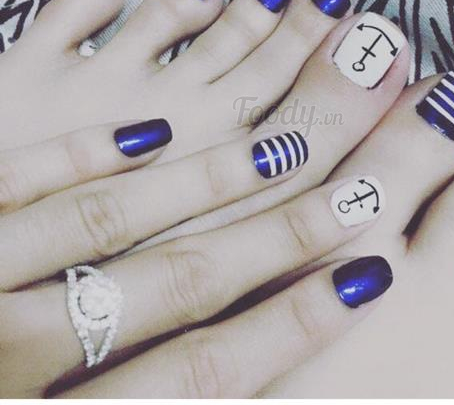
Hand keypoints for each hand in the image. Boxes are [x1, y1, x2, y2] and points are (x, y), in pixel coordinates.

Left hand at [0, 120, 391, 396]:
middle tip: (354, 197)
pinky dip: (83, 154)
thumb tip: (239, 382)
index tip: (367, 280)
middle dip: (272, 242)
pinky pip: (16, 176)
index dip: (292, 329)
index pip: (203, 376)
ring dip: (201, 182)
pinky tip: (149, 128)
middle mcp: (14, 349)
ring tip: (281, 143)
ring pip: (105, 218)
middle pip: (172, 286)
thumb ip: (141, 399)